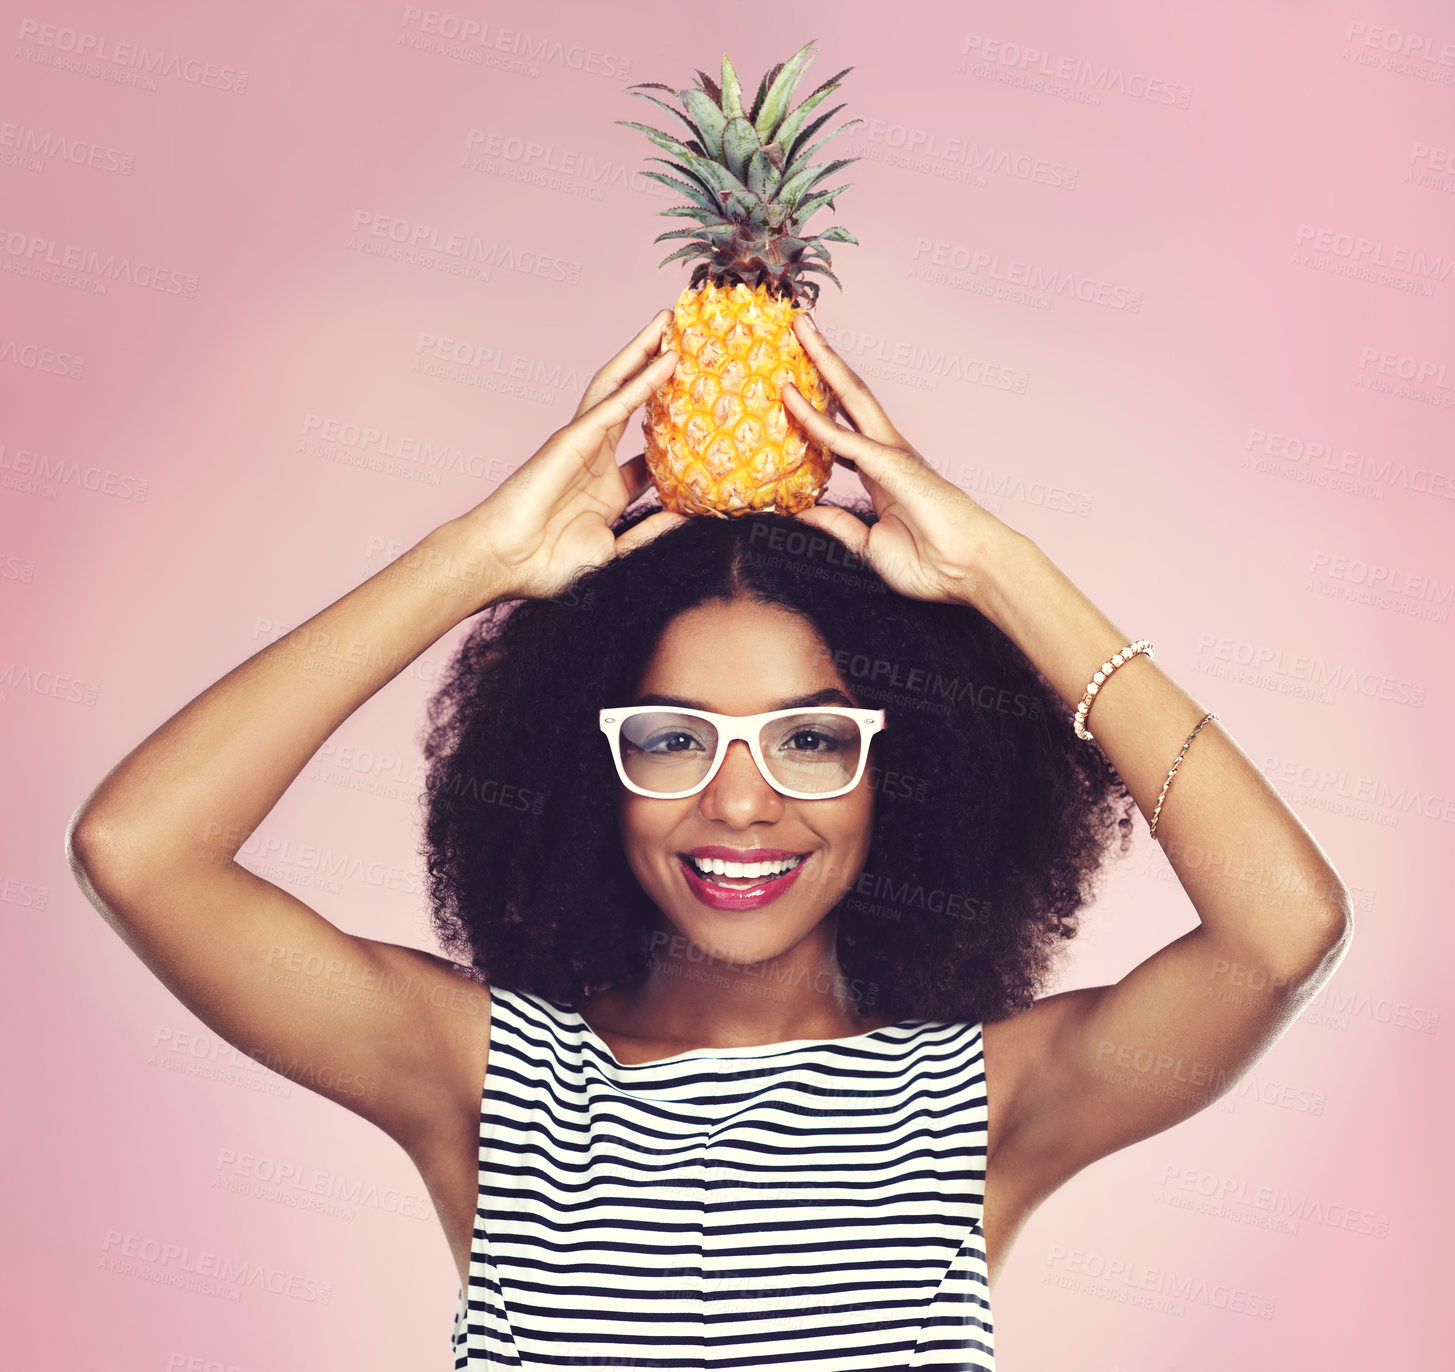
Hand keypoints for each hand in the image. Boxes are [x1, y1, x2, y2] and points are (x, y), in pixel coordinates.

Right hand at [450, 311, 688, 603]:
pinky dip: (642, 380)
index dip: (679, 431)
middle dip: (657, 370)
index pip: (650, 452)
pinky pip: (615, 403)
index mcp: (608, 489)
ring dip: (646, 353)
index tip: (708, 413)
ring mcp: (584, 443)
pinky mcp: (573, 438)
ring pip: (621, 386)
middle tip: (687, 341)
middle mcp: (597, 459)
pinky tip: (665, 359)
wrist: (505, 563)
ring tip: (671, 323)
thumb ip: (650, 532)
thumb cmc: (548, 566)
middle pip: (636, 403)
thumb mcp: (617, 552)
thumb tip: (688, 517)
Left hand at [780, 314, 1019, 609]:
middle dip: (822, 360)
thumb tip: (805, 514)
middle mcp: (886, 454)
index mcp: (882, 473)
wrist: (970, 571)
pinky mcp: (892, 465)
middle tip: (798, 325)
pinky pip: (845, 439)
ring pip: (850, 398)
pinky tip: (791, 399)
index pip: (842, 429)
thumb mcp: (870, 547)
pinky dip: (816, 419)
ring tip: (799, 330)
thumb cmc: (932, 564)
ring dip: (822, 363)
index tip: (792, 386)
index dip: (818, 406)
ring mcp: (891, 454)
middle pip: (848, 396)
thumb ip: (839, 527)